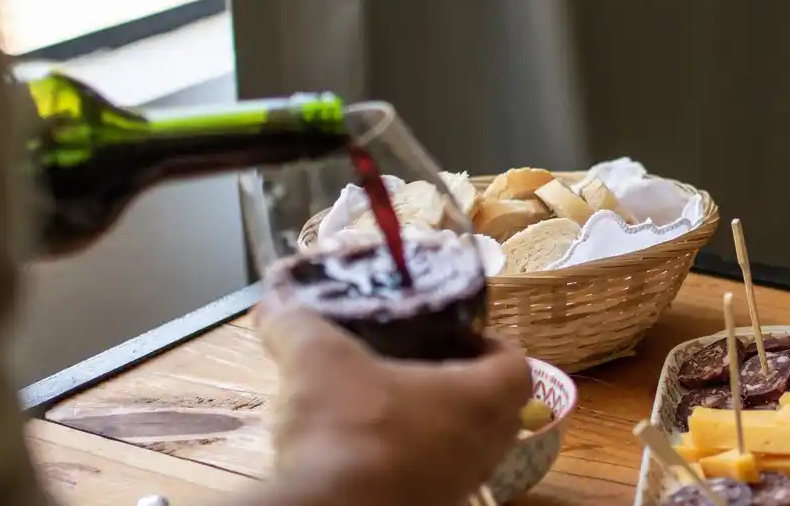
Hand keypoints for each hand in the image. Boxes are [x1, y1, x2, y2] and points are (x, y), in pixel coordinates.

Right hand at [254, 297, 530, 505]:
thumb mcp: (317, 359)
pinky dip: (411, 460)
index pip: (516, 366)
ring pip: (465, 449)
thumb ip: (297, 324)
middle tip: (423, 365)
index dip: (493, 345)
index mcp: (480, 399)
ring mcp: (458, 486)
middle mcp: (482, 448)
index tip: (459, 333)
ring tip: (390, 405)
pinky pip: (433, 478)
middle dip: (465, 384)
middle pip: (496, 410)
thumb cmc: (349, 427)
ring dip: (436, 425)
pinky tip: (367, 450)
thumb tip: (273, 303)